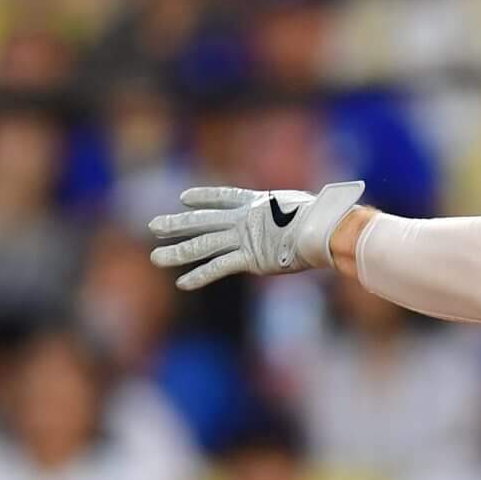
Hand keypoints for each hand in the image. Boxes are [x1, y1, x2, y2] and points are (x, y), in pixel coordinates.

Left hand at [148, 182, 365, 289]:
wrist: (326, 228)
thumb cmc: (327, 216)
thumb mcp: (309, 207)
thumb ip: (302, 211)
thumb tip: (326, 207)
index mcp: (259, 203)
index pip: (225, 197)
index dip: (203, 197)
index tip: (184, 198)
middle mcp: (246, 219)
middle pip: (204, 221)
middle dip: (176, 224)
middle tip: (153, 226)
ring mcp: (246, 238)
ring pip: (204, 244)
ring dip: (178, 251)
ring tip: (156, 257)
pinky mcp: (251, 258)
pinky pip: (220, 267)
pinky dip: (200, 275)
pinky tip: (182, 282)